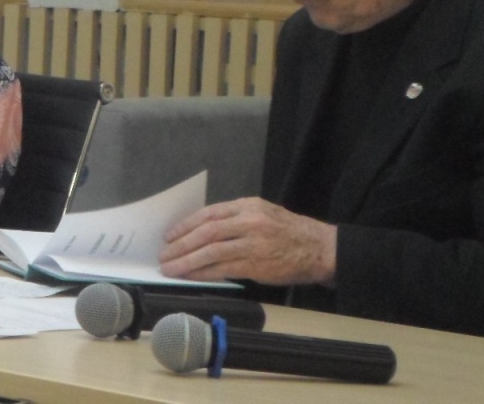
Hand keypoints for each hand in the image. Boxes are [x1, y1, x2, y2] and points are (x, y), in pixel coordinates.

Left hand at [158, 197, 336, 285]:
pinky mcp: (257, 265)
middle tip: (164, 254)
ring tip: (170, 268)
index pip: (209, 214)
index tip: (169, 235)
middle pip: (206, 232)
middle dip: (181, 244)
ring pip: (211, 251)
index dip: (185, 225)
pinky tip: (191, 277)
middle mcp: (248, 221)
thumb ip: (236, 219)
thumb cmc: (289, 232)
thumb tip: (203, 231)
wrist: (319, 249)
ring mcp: (252, 244)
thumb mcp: (263, 213)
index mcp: (248, 206)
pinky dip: (203, 273)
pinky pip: (223, 269)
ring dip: (187, 261)